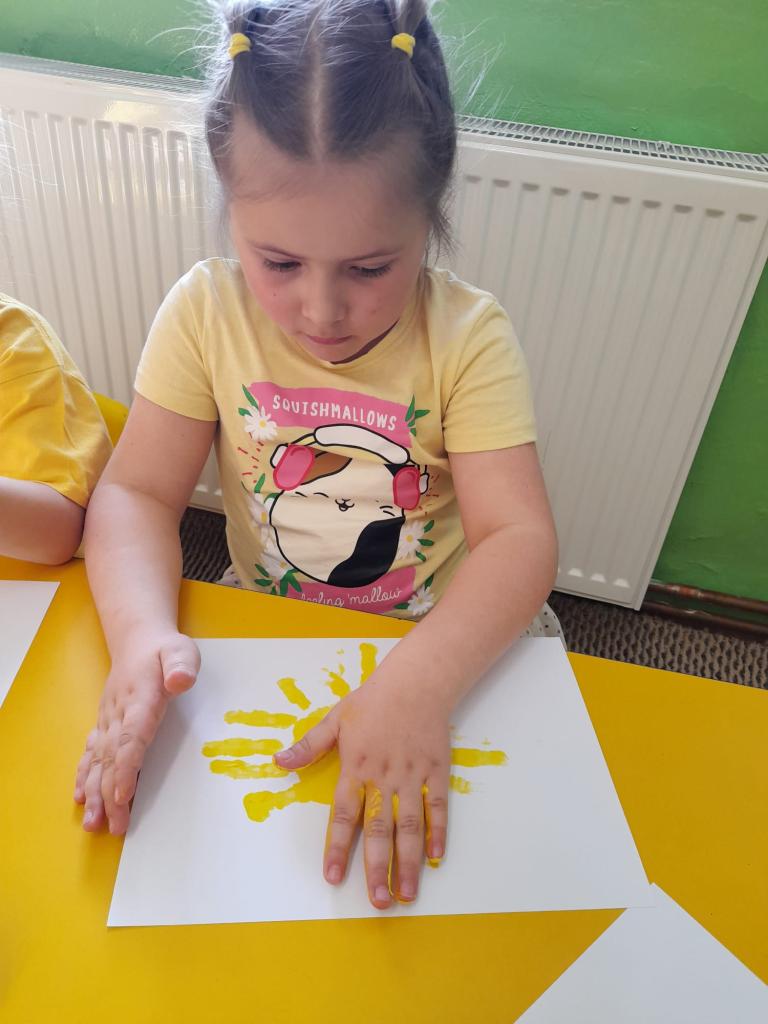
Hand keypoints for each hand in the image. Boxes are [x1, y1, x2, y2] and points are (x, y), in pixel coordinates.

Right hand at [74, 631, 199, 833]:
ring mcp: (108, 720)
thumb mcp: (180, 650)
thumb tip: (180, 681)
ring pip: (98, 760)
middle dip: (110, 794)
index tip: (124, 794)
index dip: (127, 767)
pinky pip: (91, 752)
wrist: (137, 640)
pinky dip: (85, 776)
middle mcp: (119, 714)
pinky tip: (81, 798)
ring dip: (95, 792)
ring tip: (93, 822)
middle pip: (112, 758)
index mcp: (139, 699)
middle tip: (114, 826)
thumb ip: (181, 665)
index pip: (131, 737)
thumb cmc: (164, 650)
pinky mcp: (105, 724)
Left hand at [274, 672, 449, 908]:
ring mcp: (413, 777)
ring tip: (407, 892)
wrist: (417, 681)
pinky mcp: (437, 772)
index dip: (337, 847)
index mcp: (357, 767)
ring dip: (408, 861)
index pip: (344, 814)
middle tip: (378, 902)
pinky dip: (438, 832)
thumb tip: (278, 762)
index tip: (333, 876)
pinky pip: (438, 807)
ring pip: (410, 825)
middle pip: (379, 829)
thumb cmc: (373, 700)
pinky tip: (435, 858)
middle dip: (377, 867)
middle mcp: (385, 777)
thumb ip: (309, 746)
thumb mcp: (335, 719)